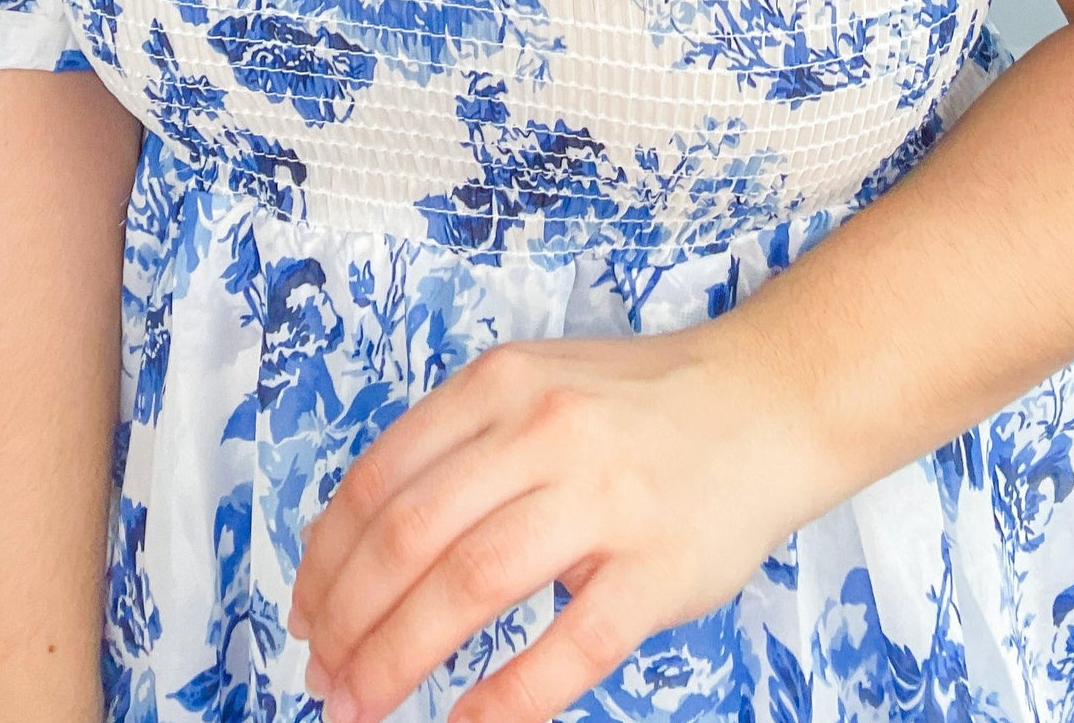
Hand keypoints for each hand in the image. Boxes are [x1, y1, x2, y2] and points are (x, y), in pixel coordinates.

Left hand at [286, 318, 824, 722]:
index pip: (380, 479)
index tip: (305, 618)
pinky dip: (505, 699)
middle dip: (349, 621)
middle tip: (324, 680)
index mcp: (502, 384)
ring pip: (472, 584)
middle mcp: (546, 429)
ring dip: (400, 658)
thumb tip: (353, 549)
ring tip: (364, 706)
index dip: (326, 561)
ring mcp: (606, 497)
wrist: (767, 401)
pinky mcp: (659, 567)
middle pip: (410, 536)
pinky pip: (570, 645)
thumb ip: (456, 446)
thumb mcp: (536, 383)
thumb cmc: (639, 406)